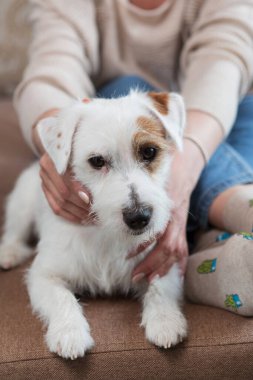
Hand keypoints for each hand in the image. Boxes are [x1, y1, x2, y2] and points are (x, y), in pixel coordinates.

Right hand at [40, 153, 93, 223]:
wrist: (60, 147)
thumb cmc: (77, 149)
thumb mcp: (83, 152)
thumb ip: (93, 161)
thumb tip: (106, 171)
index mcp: (54, 158)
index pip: (65, 180)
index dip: (78, 191)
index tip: (90, 200)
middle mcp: (45, 170)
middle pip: (63, 194)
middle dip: (81, 205)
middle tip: (95, 213)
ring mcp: (44, 181)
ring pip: (59, 203)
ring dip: (77, 213)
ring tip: (92, 218)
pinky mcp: (45, 191)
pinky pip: (55, 208)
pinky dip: (69, 216)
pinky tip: (82, 220)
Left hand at [131, 137, 205, 282]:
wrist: (183, 168)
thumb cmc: (162, 174)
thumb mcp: (149, 181)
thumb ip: (136, 195)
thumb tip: (112, 204)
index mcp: (165, 209)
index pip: (155, 233)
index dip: (142, 247)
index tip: (127, 256)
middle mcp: (175, 219)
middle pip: (166, 248)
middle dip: (151, 264)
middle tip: (135, 276)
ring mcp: (181, 224)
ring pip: (176, 252)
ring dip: (163, 268)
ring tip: (150, 280)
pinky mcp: (183, 227)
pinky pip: (184, 249)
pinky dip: (179, 263)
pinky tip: (175, 275)